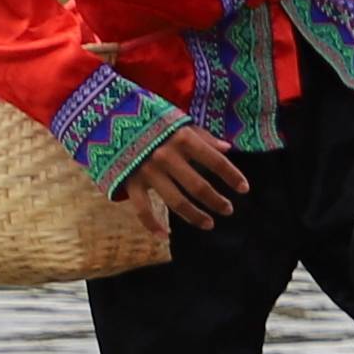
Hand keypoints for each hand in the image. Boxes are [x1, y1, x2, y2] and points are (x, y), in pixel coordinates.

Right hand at [118, 127, 249, 231]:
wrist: (108, 118)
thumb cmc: (150, 120)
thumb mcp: (178, 121)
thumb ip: (203, 136)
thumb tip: (227, 149)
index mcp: (182, 138)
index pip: (216, 161)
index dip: (232, 176)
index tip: (245, 189)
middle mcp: (166, 156)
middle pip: (198, 186)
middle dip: (216, 201)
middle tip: (229, 210)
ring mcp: (147, 171)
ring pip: (176, 202)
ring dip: (194, 216)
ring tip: (209, 224)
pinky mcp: (129, 181)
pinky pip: (142, 209)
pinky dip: (151, 224)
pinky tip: (164, 235)